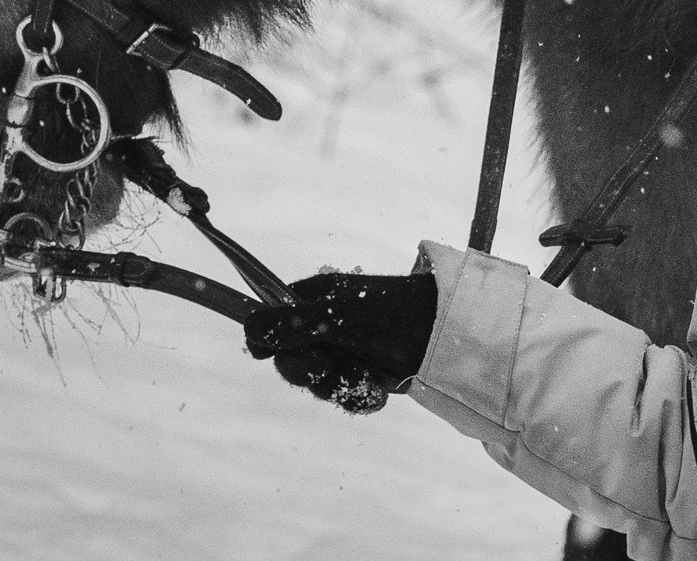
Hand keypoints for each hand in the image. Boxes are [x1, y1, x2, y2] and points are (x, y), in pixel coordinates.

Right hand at [244, 271, 438, 412]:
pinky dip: (360, 397)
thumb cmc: (393, 313)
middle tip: (329, 367)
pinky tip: (377, 391)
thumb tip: (249, 326)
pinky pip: (346, 396)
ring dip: (340, 386)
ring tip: (365, 377)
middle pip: (292, 361)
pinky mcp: (366, 373)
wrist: (447, 334)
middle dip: (311, 372)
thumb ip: (293, 322)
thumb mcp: (339, 314)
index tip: (269, 355)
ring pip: (319, 384)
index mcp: (316, 298)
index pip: (273, 321)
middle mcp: (327, 324)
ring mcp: (347, 350)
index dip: (269, 341)